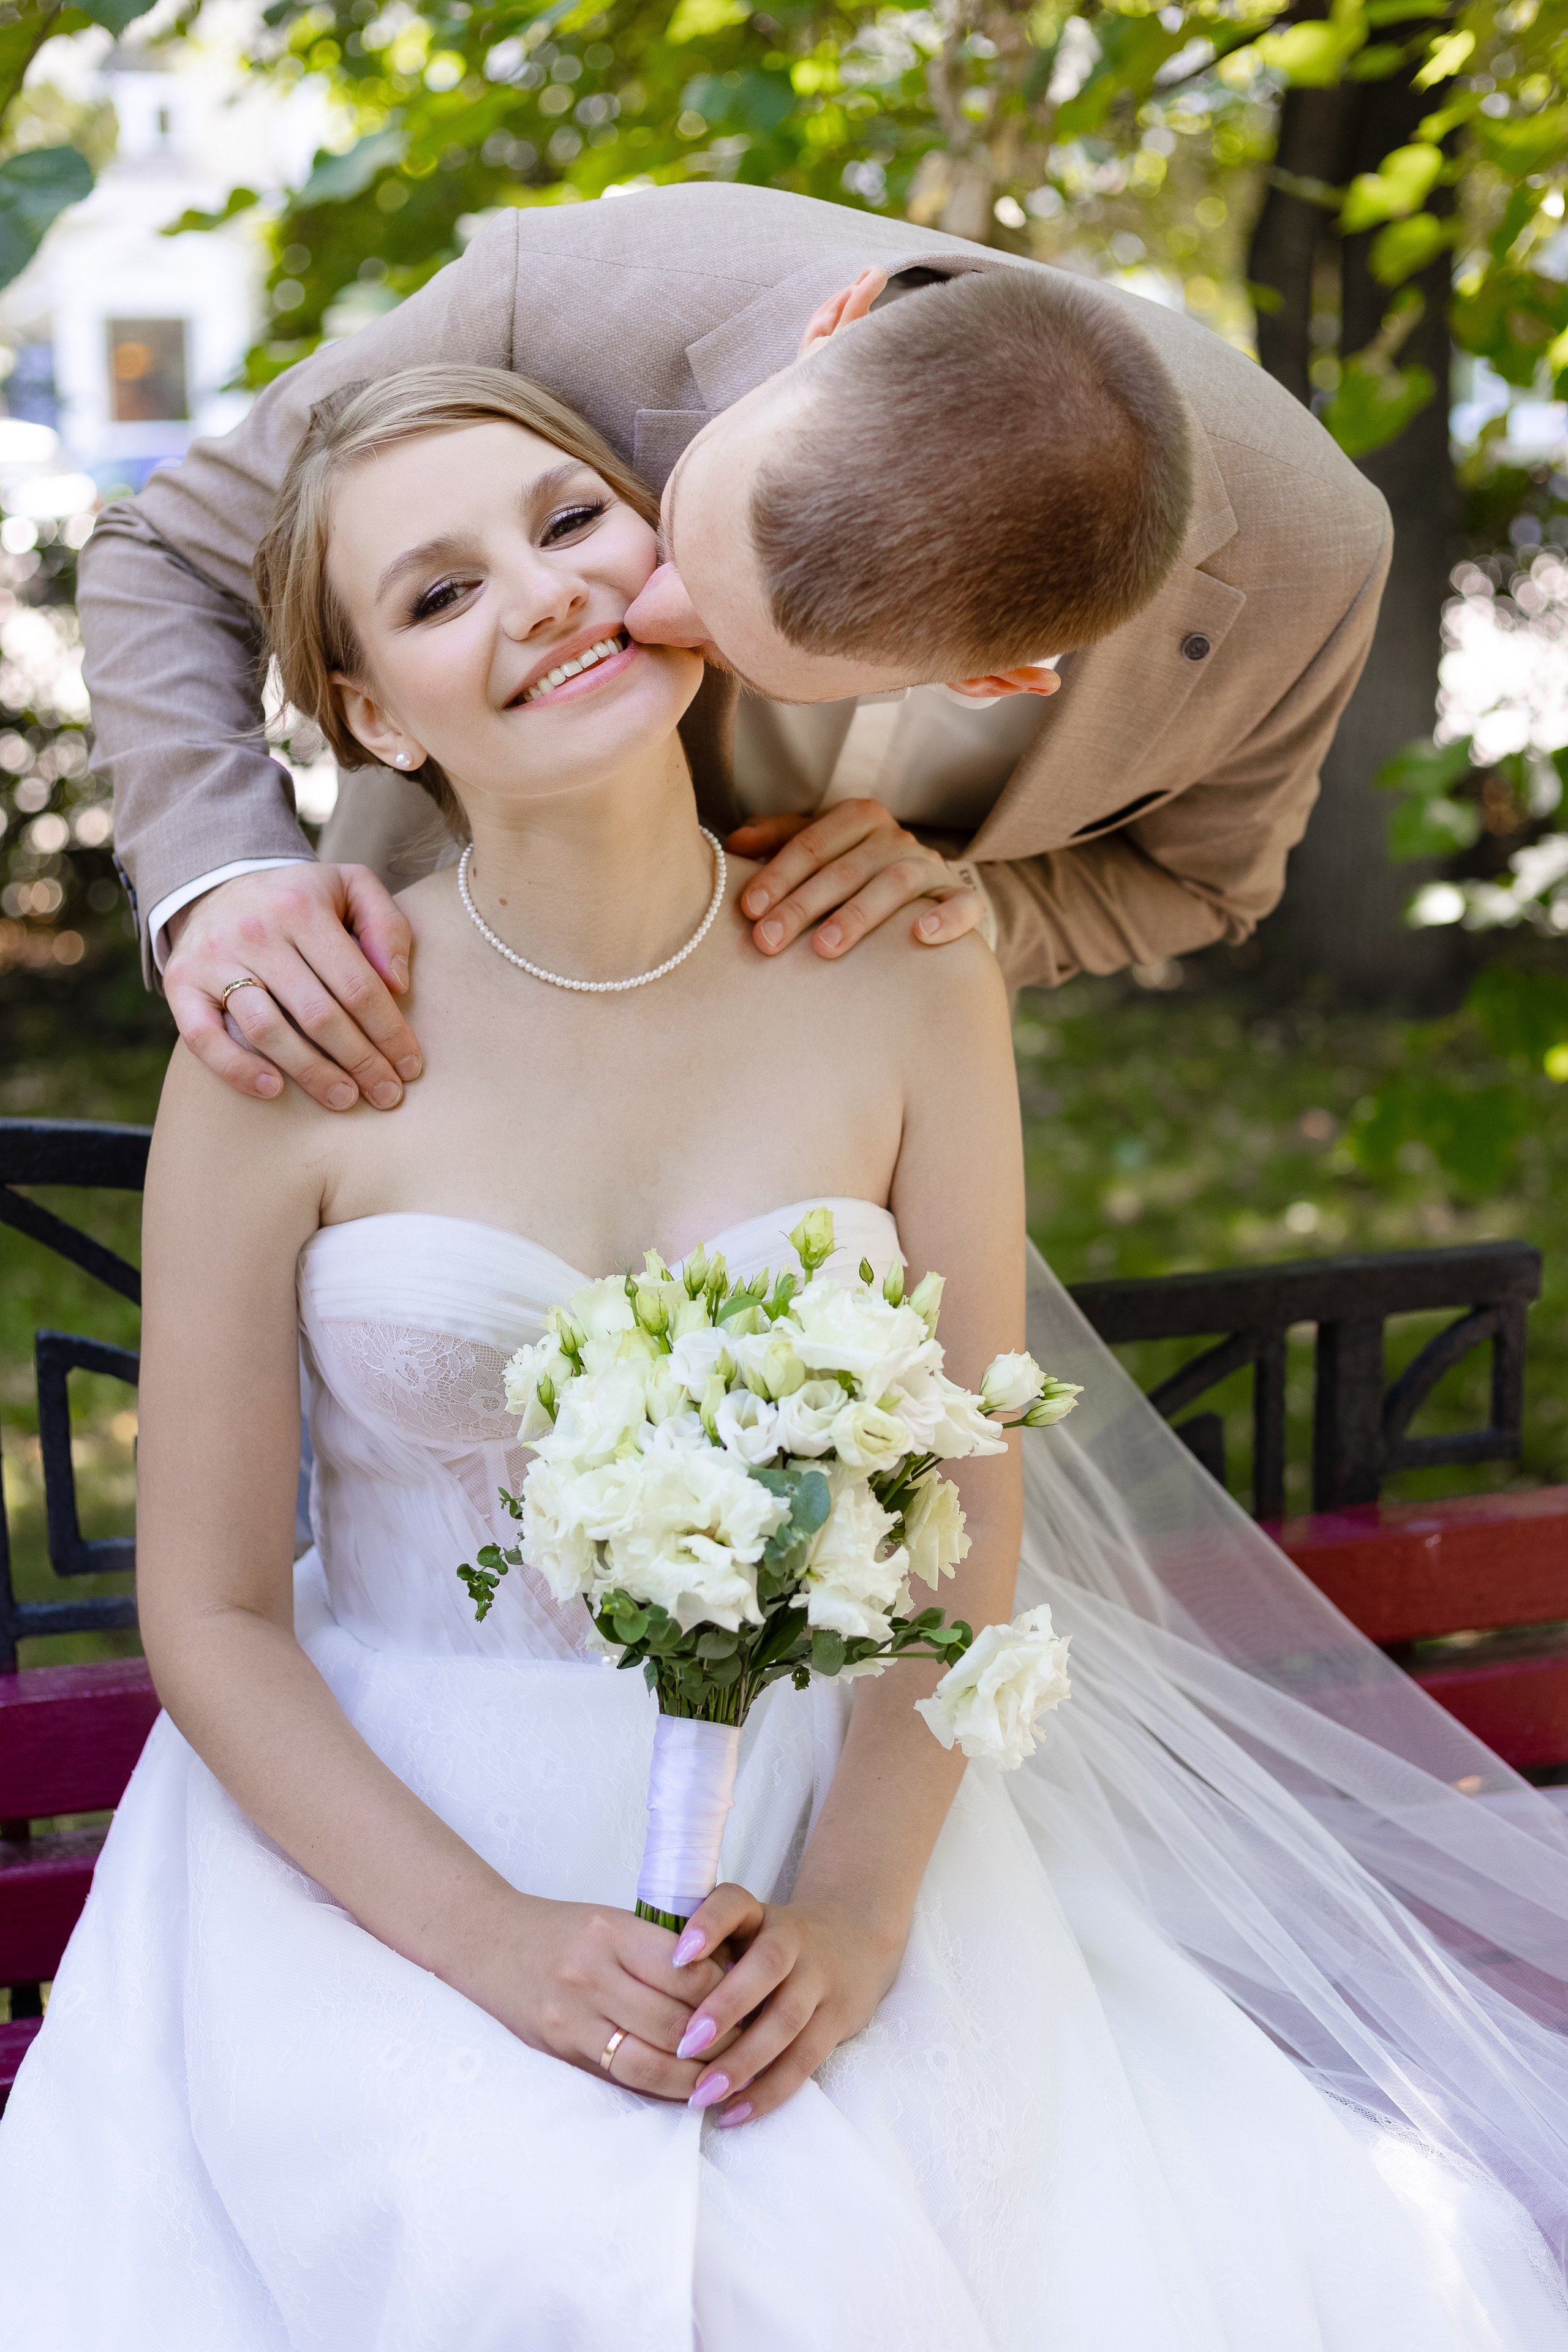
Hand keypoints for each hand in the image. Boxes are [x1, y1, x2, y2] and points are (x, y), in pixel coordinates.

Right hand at [164, 864, 422, 1110]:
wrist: (218, 885)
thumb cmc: (299, 900)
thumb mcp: (349, 888)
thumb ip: (386, 925)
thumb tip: (398, 984)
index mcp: (302, 909)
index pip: (357, 984)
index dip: (389, 1032)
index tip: (410, 1066)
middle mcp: (255, 932)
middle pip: (318, 1015)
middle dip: (360, 1062)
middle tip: (387, 1094)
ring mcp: (214, 959)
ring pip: (268, 1031)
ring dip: (312, 1073)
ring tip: (345, 1099)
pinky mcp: (181, 984)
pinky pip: (205, 1039)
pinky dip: (239, 1069)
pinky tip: (274, 1089)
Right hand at [478, 1896, 734, 2100]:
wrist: (487, 1943)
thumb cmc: (561, 1930)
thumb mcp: (611, 1921)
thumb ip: (658, 1949)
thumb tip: (725, 1982)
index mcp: (610, 1932)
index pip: (686, 1971)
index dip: (725, 1991)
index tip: (748, 1998)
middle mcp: (590, 1974)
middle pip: (674, 2022)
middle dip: (720, 2041)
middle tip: (750, 2046)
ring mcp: (571, 2018)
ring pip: (650, 2062)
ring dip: (694, 2077)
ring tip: (724, 2077)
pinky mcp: (560, 2050)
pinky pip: (621, 2079)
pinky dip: (659, 2089)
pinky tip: (683, 2090)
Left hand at [668, 1885, 902, 2126]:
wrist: (853, 1942)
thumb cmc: (772, 1945)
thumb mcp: (744, 1930)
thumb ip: (704, 1954)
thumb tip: (643, 1997)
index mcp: (759, 1914)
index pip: (734, 1904)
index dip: (707, 1925)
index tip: (677, 1955)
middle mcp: (793, 1941)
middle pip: (765, 1967)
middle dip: (725, 2007)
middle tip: (684, 2043)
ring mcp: (820, 1980)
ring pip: (786, 2020)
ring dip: (743, 2060)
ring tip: (703, 2092)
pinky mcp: (837, 2020)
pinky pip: (805, 2060)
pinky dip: (769, 2091)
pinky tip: (734, 2112)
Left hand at [726, 801, 980, 958]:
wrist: (920, 889)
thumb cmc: (852, 871)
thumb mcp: (815, 848)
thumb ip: (777, 841)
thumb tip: (734, 843)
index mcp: (858, 818)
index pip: (811, 843)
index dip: (778, 875)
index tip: (748, 909)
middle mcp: (895, 837)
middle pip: (845, 867)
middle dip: (803, 904)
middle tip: (768, 940)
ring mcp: (930, 866)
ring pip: (896, 883)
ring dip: (858, 914)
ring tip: (825, 947)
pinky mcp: (959, 897)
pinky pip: (962, 905)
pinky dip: (945, 919)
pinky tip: (920, 936)